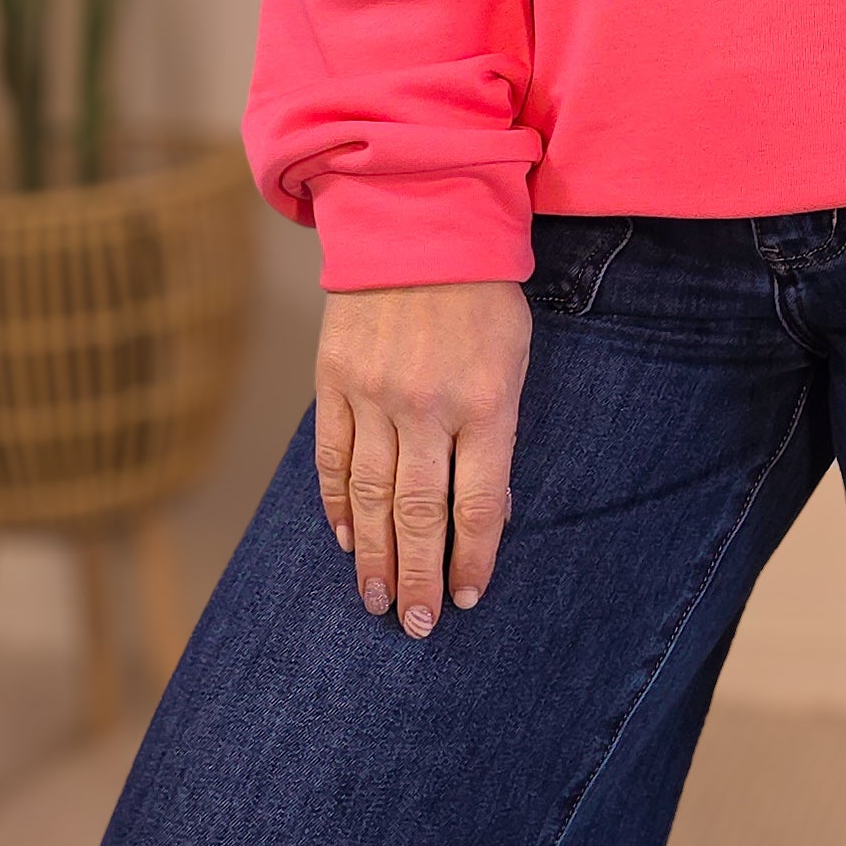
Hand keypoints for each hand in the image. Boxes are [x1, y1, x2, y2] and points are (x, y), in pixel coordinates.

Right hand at [313, 280, 530, 635]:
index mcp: (484, 403)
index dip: (472, 560)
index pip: (477, 506)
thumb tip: (486, 509)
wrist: (419, 218)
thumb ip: (499, 430)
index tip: (466, 598)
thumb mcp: (514, 357)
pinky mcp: (333, 382)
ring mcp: (374, 396)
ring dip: (373, 558)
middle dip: (419, 579)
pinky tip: (344, 540)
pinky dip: (335, 506)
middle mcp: (427, 408)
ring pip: (367, 498)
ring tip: (378, 601)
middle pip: (417, 515)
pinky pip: (331, 458)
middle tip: (418, 626)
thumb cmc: (482, 292)